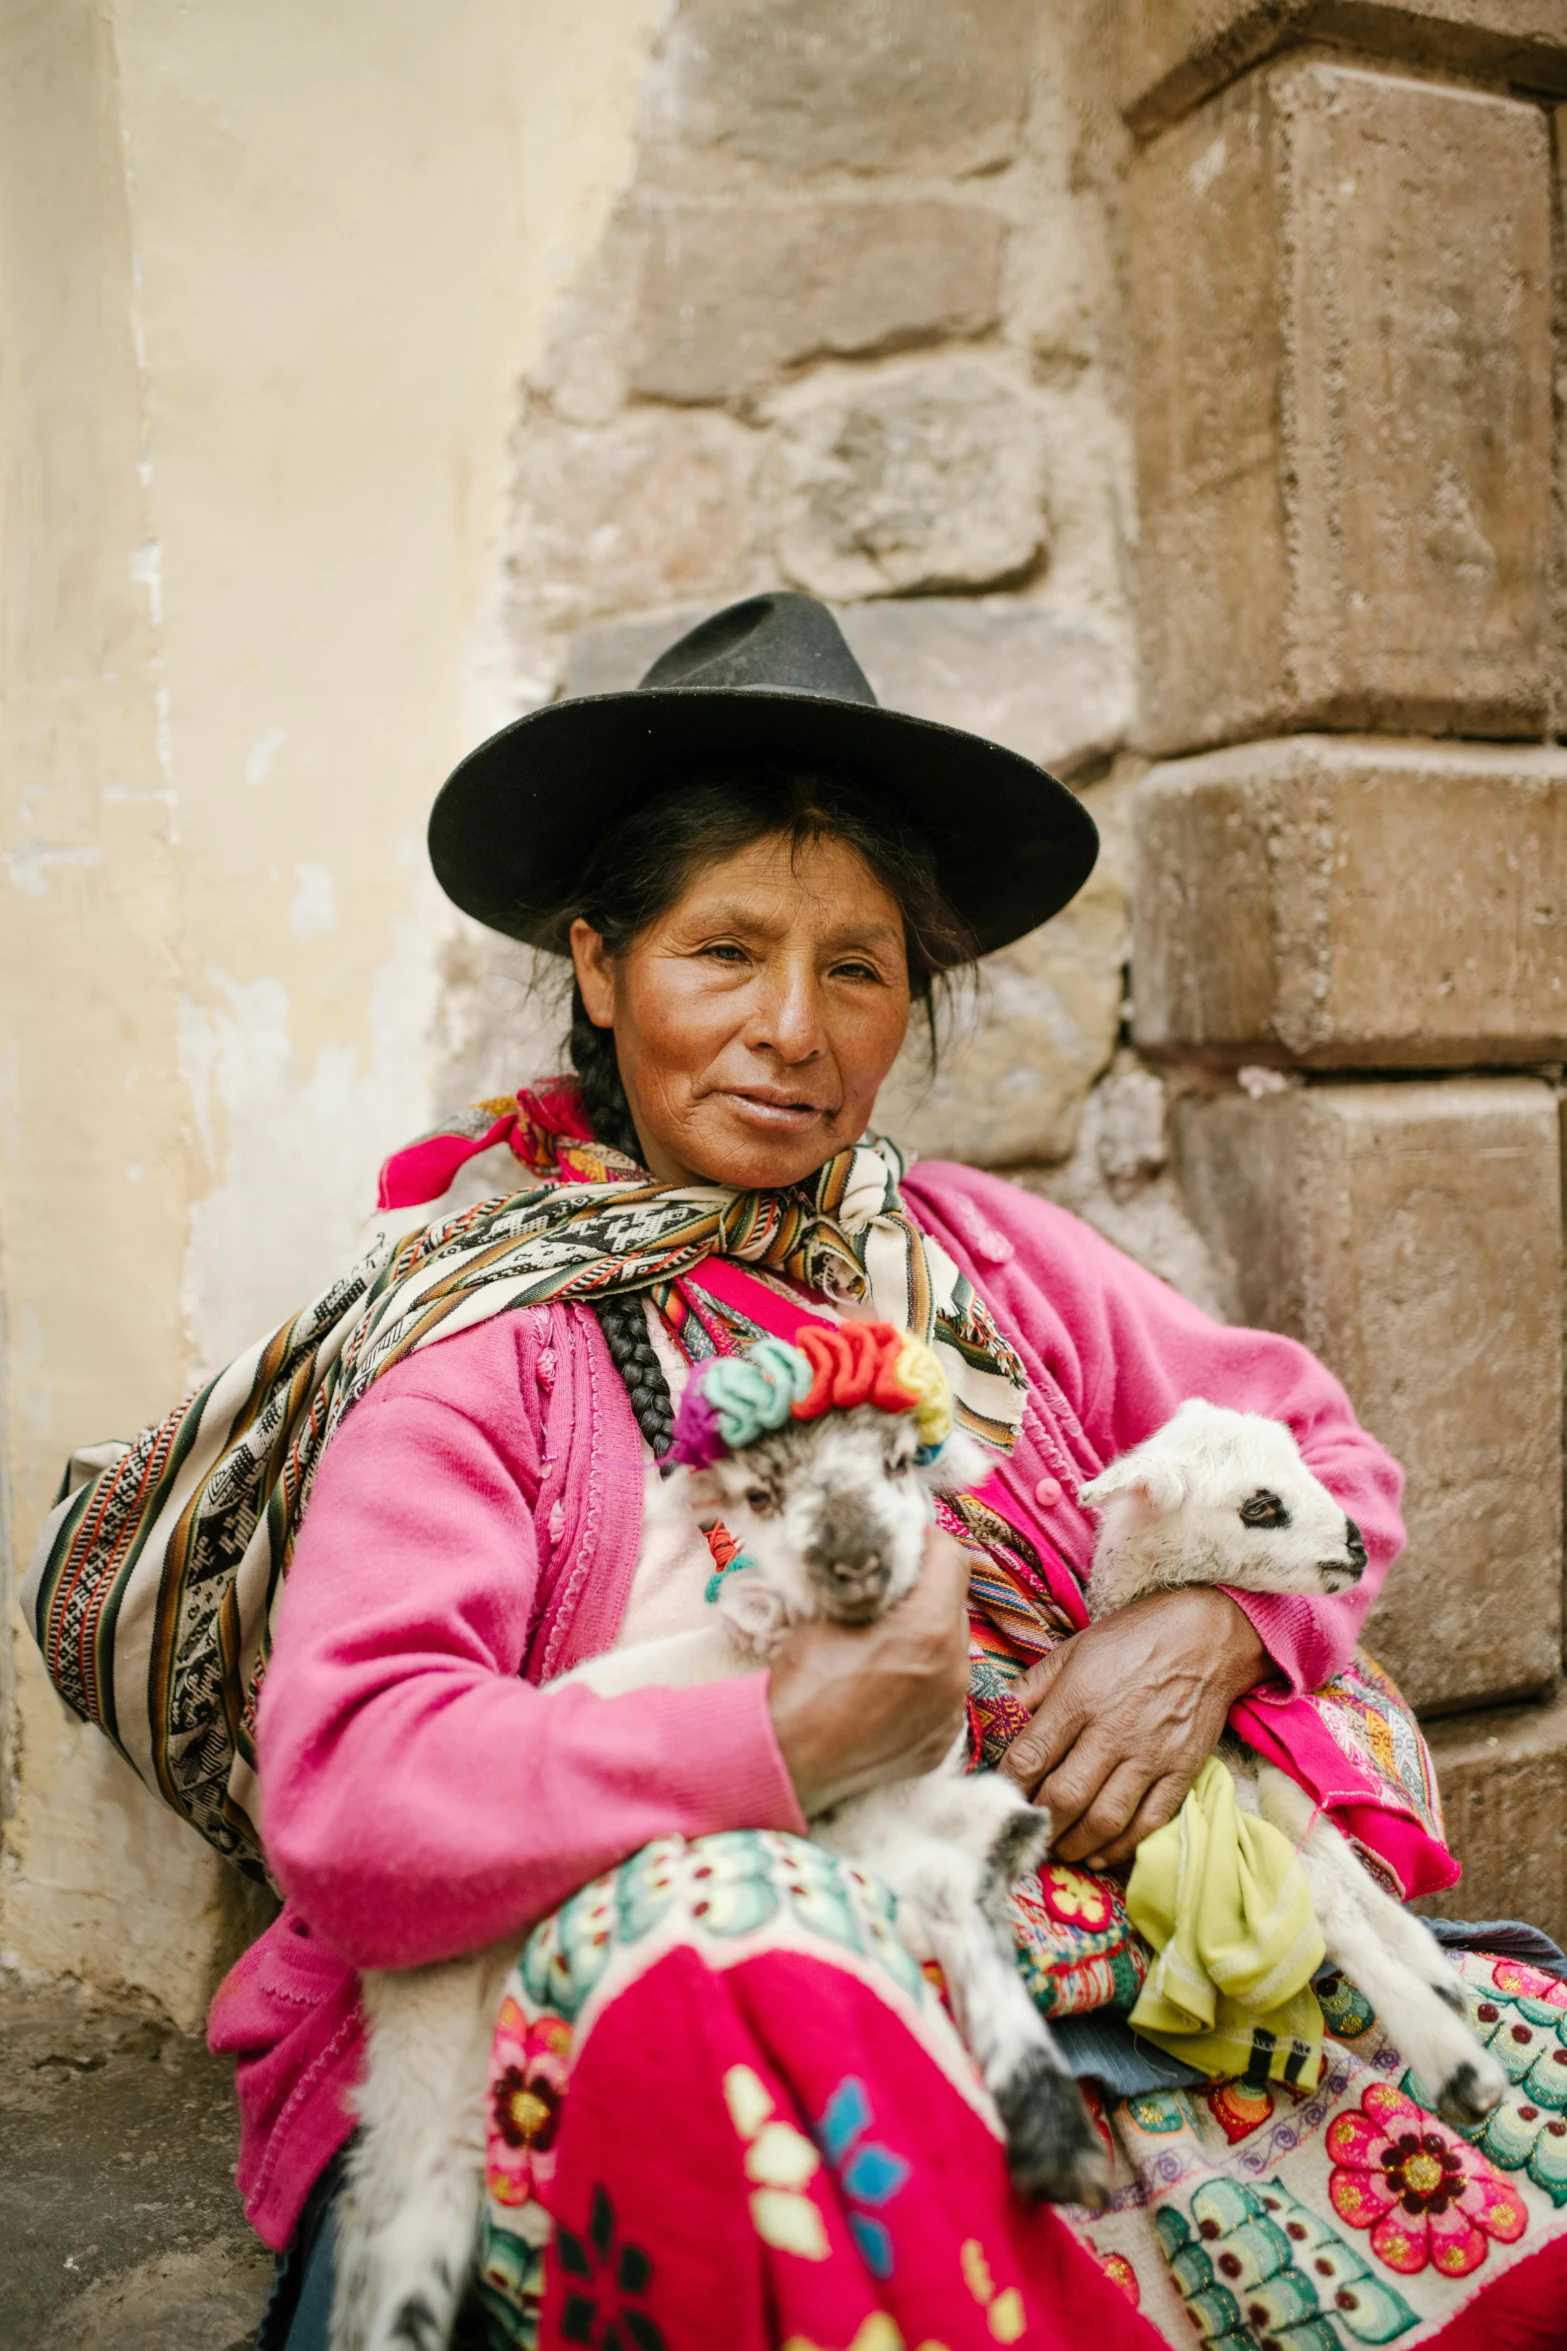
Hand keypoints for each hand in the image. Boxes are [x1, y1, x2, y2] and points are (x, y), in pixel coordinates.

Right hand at [768, 1526, 971, 1815]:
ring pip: (950, 1651)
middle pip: (952, 1606)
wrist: (788, 1757)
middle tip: (888, 1590)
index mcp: (928, 1628)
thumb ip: (869, 1583)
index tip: (906, 1539)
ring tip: (884, 1643)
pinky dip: (922, 1681)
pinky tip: (885, 1686)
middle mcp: (953, 1668)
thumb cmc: (803, 1681)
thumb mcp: (830, 1612)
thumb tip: (880, 1562)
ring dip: (926, 1637)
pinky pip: (942, 1694)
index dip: (928, 1541)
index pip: (952, 1559)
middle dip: (925, 1591)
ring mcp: (951, 1710)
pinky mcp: (942, 1740)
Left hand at [998, 1588, 1267, 1868]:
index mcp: (1079, 1698)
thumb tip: (994, 1719)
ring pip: (1105, 1819)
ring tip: (1059, 1847)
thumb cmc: (1132, 1639)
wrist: (1206, 1637)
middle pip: (1065, 1797)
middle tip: (1027, 1832)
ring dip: (1075, 1843)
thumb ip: (1031, 1688)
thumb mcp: (1072, 1650)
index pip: (1031, 1757)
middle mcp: (1112, 1731)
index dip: (1008, 1787)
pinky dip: (1122, 1846)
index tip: (998, 1800)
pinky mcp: (1182, 1772)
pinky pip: (1149, 1822)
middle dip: (1040, 1824)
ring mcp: (1151, 1756)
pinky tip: (1100, 1852)